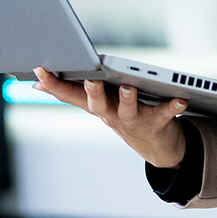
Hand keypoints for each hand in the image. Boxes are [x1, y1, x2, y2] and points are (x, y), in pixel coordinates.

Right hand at [33, 68, 189, 168]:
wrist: (158, 148)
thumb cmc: (124, 117)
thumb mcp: (95, 105)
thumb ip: (70, 91)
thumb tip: (36, 83)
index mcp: (96, 106)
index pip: (70, 94)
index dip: (54, 84)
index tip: (39, 69)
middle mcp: (112, 115)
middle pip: (97, 104)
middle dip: (92, 92)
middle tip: (89, 79)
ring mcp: (134, 120)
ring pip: (128, 109)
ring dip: (128, 98)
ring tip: (129, 86)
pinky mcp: (157, 123)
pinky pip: (165, 113)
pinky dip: (173, 107)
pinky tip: (180, 99)